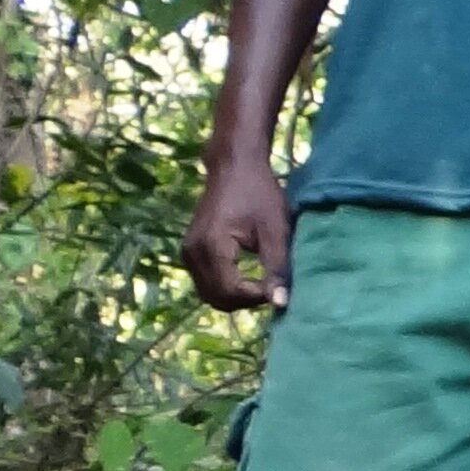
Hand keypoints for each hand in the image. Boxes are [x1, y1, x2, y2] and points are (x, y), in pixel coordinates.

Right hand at [185, 155, 294, 311]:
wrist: (234, 168)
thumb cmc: (259, 193)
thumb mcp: (276, 230)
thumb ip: (277, 267)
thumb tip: (281, 303)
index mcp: (212, 246)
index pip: (230, 292)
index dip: (256, 298)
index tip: (278, 287)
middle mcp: (193, 252)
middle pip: (217, 298)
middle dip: (246, 301)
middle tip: (270, 287)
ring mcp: (188, 253)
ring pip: (210, 294)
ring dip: (236, 297)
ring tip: (261, 283)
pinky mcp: (190, 252)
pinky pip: (206, 282)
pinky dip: (226, 288)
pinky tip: (247, 278)